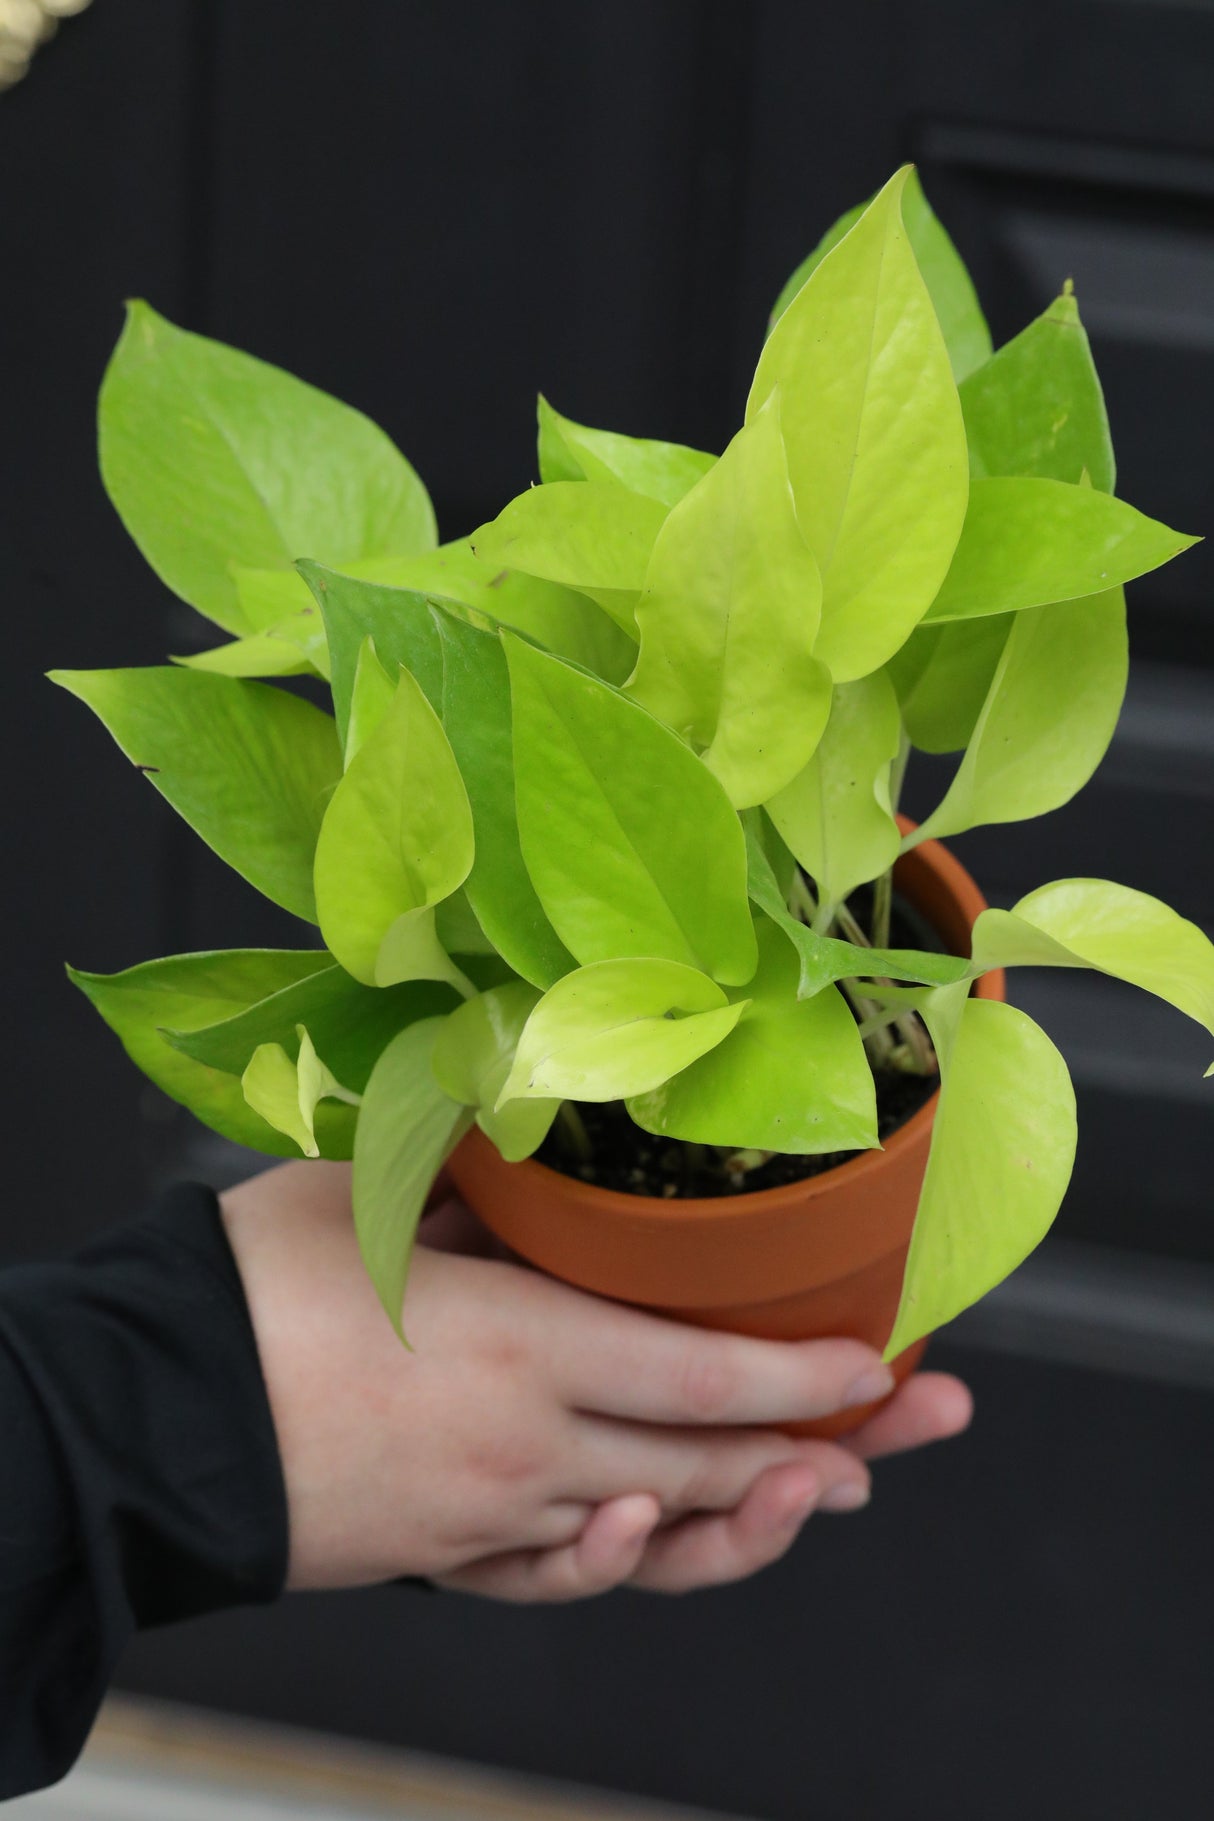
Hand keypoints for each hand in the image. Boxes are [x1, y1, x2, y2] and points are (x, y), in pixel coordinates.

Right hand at [221, 1163, 970, 1604]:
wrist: (143, 1417)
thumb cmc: (253, 1288)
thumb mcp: (383, 1199)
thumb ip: (490, 1192)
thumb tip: (562, 1164)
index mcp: (524, 1348)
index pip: (705, 1376)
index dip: (808, 1377)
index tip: (880, 1363)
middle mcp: (528, 1449)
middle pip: (709, 1464)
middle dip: (832, 1446)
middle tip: (918, 1424)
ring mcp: (488, 1519)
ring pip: (651, 1534)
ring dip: (751, 1518)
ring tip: (822, 1494)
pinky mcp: (442, 1557)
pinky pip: (555, 1578)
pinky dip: (623, 1563)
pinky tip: (653, 1535)